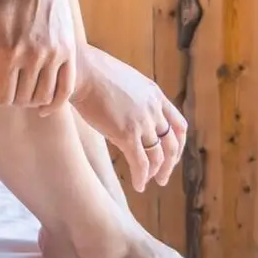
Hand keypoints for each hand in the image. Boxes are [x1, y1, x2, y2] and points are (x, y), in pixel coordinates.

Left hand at [0, 0, 77, 107]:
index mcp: (9, 50)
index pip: (1, 96)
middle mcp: (34, 57)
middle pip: (21, 100)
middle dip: (10, 99)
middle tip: (4, 88)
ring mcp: (55, 55)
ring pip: (43, 97)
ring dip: (30, 101)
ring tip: (21, 91)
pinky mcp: (70, 52)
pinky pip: (66, 90)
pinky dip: (55, 103)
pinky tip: (44, 106)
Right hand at [71, 46, 186, 191]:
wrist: (79, 71)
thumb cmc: (91, 74)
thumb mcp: (123, 82)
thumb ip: (132, 98)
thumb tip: (125, 111)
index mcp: (155, 95)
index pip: (179, 125)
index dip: (178, 144)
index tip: (171, 156)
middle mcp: (154, 109)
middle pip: (172, 143)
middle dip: (170, 164)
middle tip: (163, 177)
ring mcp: (142, 122)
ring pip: (158, 156)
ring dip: (156, 173)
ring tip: (149, 182)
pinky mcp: (127, 133)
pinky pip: (141, 163)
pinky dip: (142, 177)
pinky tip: (138, 185)